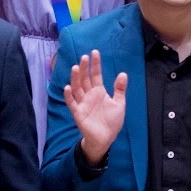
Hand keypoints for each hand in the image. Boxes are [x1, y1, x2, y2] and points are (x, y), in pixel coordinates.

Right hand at [65, 49, 127, 163]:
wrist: (105, 138)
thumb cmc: (111, 121)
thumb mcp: (119, 104)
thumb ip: (119, 89)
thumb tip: (123, 73)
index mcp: (99, 92)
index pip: (96, 75)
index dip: (96, 65)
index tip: (95, 52)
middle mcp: (89, 95)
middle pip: (85, 79)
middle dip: (85, 68)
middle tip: (84, 57)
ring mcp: (83, 103)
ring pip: (77, 88)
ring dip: (76, 78)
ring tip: (76, 67)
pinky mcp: (78, 113)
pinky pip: (72, 103)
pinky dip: (69, 96)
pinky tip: (68, 87)